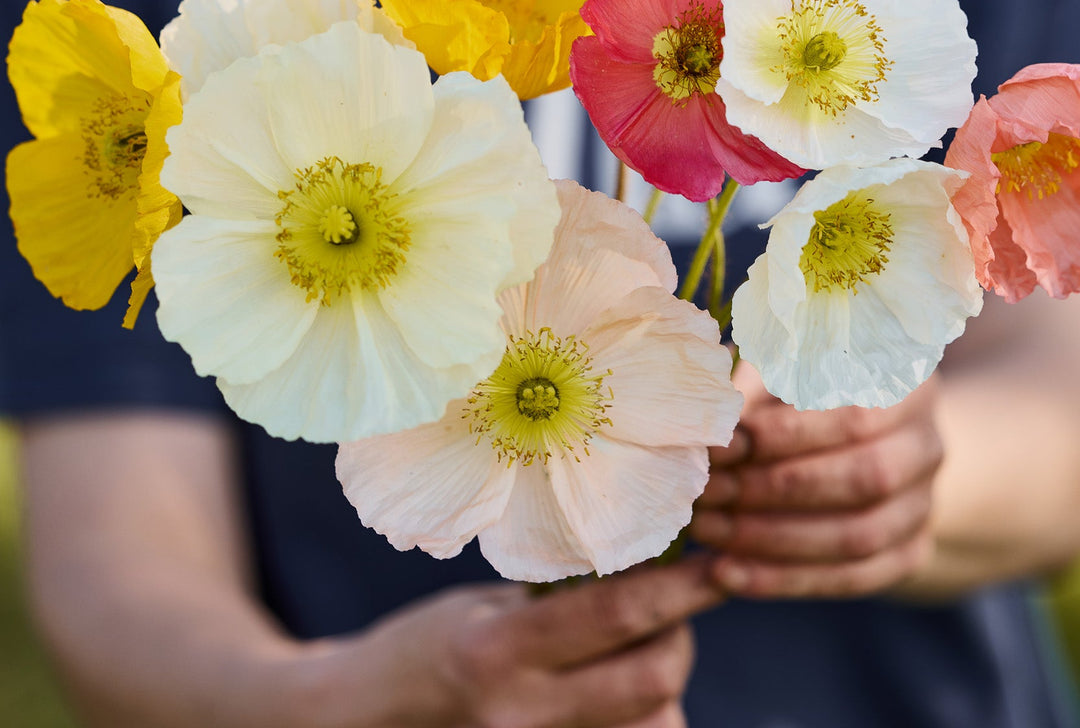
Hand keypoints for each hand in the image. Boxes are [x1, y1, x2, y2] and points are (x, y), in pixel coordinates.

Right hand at [300, 554, 722, 727]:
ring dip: (665, 682)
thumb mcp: (483, 606)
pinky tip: (620, 685)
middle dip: (682, 634)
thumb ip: (556, 599)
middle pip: (653, 681)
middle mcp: (523, 713)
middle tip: (677, 602)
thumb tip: (639, 570)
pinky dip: (639, 716)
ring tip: (644, 644)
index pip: (614, 614)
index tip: (719, 563)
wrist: (363, 721)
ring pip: (651, 726)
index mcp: (499, 651)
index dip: (678, 587)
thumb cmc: (422, 647)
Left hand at [689, 363, 941, 598]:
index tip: (719, 446)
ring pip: (858, 536)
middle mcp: (928, 444)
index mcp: (905, 383)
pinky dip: (784, 579)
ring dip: (773, 538)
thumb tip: (715, 415)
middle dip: (774, 488)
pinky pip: (850, 579)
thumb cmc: (797, 389)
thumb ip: (753, 383)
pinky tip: (727, 572)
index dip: (782, 434)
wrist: (851, 440)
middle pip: (864, 478)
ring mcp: (925, 504)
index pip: (853, 415)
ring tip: (708, 530)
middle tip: (707, 491)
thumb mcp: (777, 368)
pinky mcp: (910, 554)